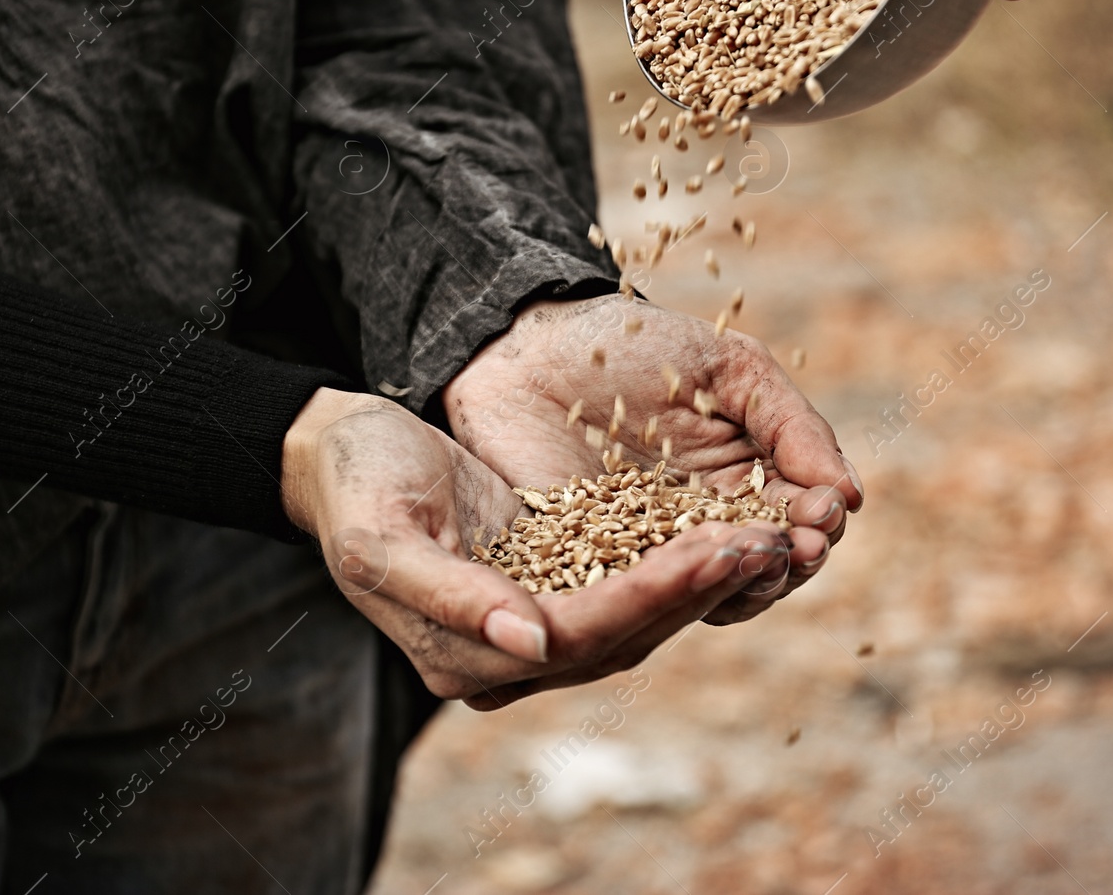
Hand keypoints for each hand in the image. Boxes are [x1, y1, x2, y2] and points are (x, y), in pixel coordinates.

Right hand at [281, 388, 790, 705]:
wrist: (339, 455)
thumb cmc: (354, 485)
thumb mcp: (382, 535)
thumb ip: (448, 595)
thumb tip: (530, 644)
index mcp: (462, 656)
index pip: (579, 636)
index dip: (650, 598)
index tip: (714, 553)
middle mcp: (504, 657)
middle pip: (622, 636)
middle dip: (698, 590)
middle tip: (772, 544)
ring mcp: (530, 627)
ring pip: (637, 619)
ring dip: (703, 581)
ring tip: (770, 538)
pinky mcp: (550, 587)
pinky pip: (628, 587)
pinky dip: (679, 563)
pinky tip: (726, 530)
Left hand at [442, 297, 863, 625]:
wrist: (529, 345)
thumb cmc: (636, 344)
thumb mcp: (729, 369)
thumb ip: (790, 425)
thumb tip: (854, 494)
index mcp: (748, 481)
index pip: (803, 519)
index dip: (820, 522)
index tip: (826, 510)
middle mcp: (706, 526)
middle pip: (767, 567)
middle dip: (792, 560)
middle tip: (802, 545)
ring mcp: (652, 551)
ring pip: (714, 592)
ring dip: (745, 583)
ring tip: (756, 560)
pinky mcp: (595, 568)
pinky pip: (642, 596)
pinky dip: (673, 591)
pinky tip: (688, 568)